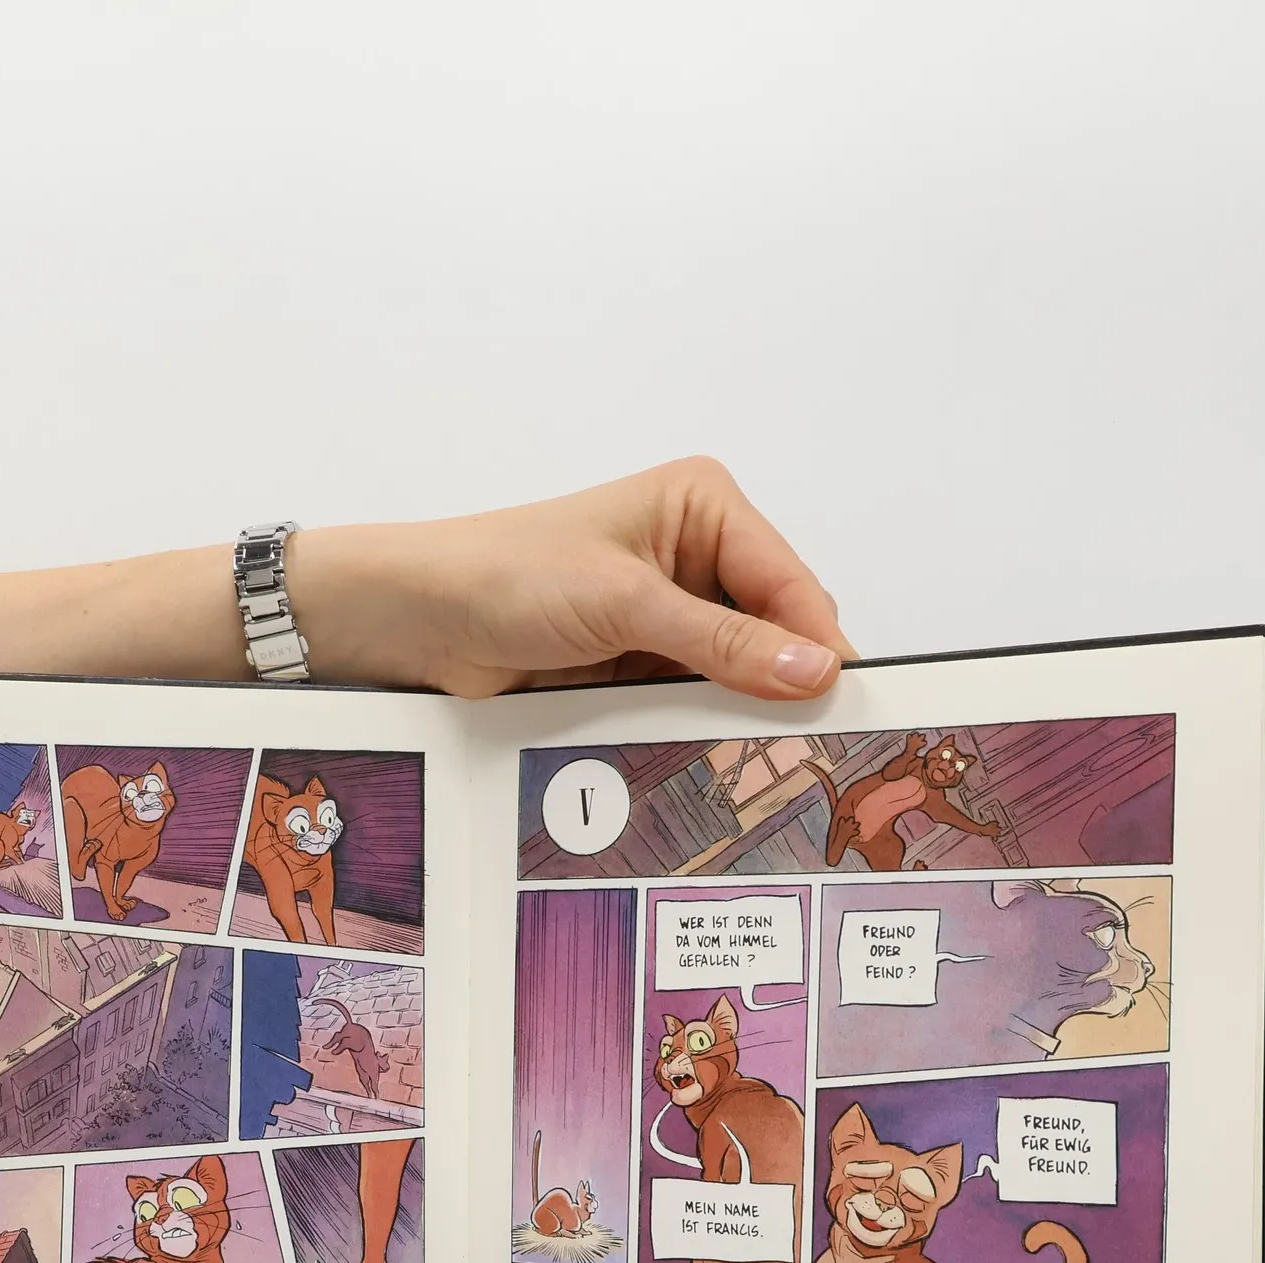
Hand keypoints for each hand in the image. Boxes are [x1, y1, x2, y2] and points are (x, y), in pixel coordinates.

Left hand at [293, 456, 853, 699]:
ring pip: (736, 673)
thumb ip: (722, 641)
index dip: (817, 644)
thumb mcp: (626, 604)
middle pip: (772, 629)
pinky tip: (711, 754)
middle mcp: (693, 553)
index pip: (789, 581)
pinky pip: (692, 700)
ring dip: (740, 710)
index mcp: (702, 505)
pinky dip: (701, 726)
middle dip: (783, 681)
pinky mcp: (640, 662)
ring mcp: (667, 613)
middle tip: (808, 742)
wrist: (423, 620)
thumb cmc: (507, 575)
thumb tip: (812, 669)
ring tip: (759, 755)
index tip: (842, 705)